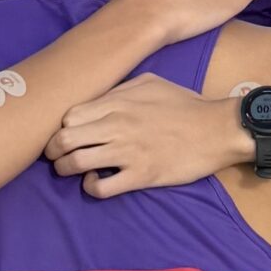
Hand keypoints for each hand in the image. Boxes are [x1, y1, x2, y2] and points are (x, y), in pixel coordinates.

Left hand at [45, 75, 243, 196]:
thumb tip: (96, 99)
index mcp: (117, 103)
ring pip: (76, 164)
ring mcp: (127, 153)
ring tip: (70, 170)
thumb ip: (119, 89)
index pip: (68, 116)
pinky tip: (96, 182)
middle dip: (54, 150)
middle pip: (64, 140)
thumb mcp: (150, 82)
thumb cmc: (185, 104)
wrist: (217, 129)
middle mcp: (117, 126)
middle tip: (57, 155)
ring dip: (66, 170)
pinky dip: (91, 187)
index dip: (61, 127)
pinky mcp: (140, 176)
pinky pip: (101, 188)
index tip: (64, 133)